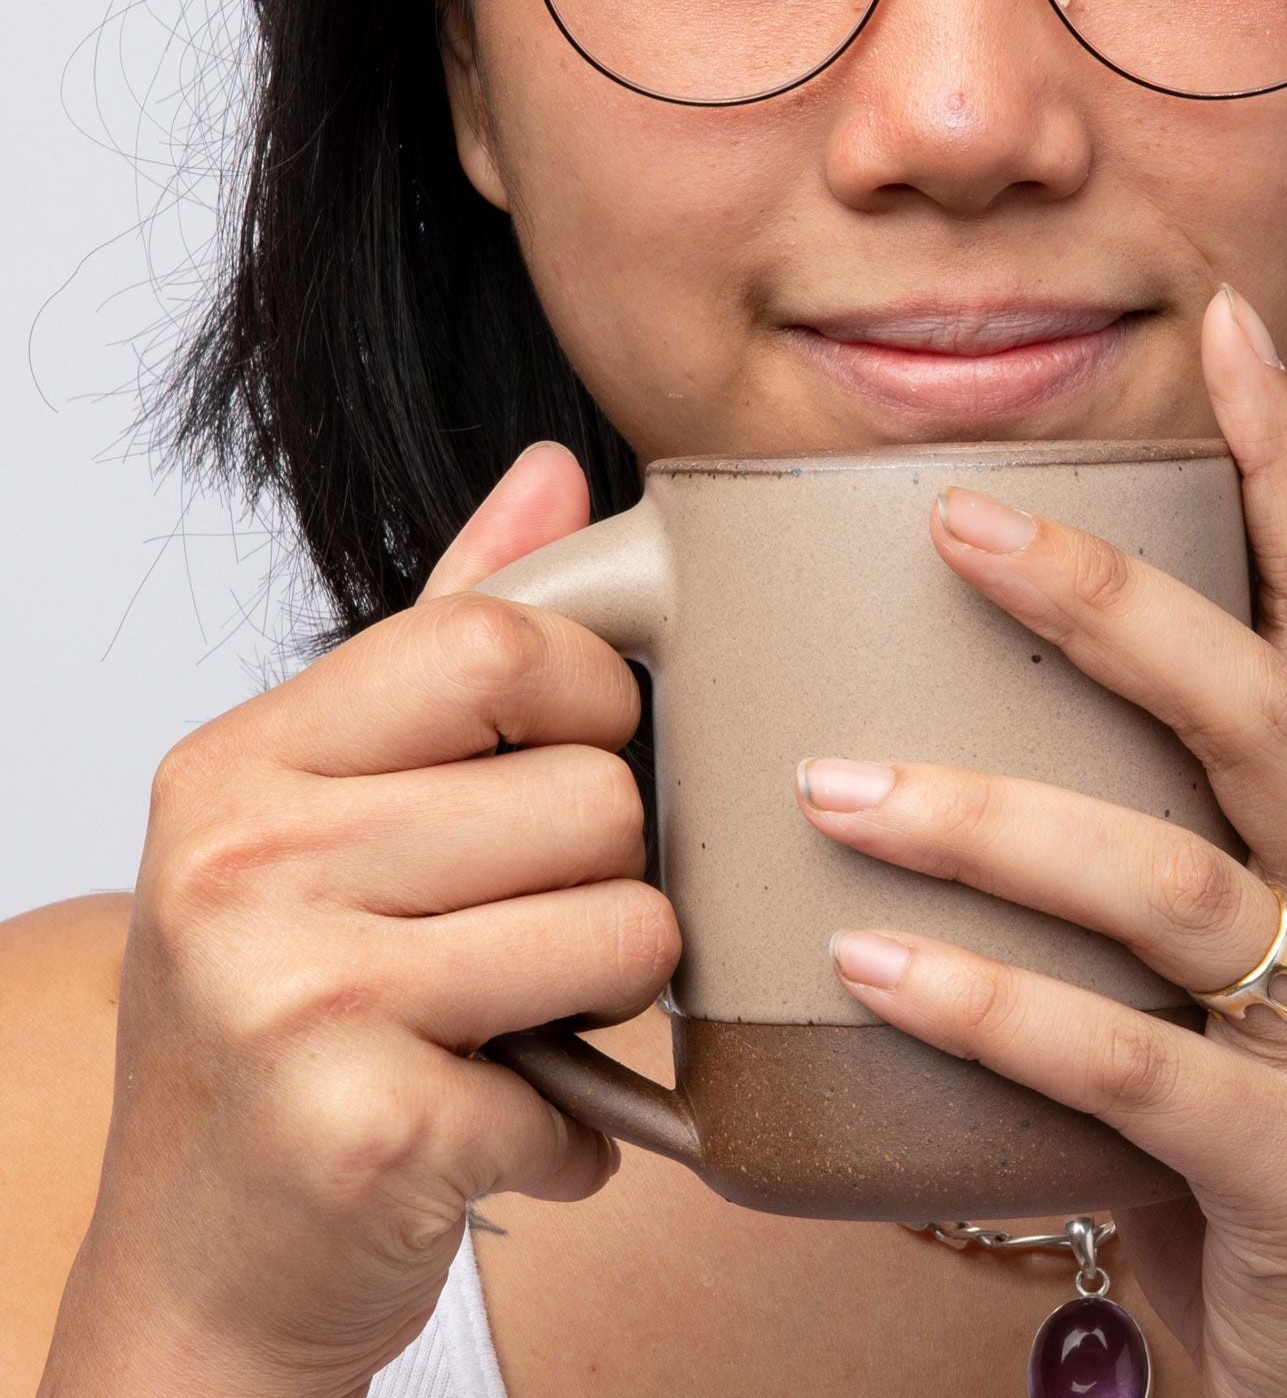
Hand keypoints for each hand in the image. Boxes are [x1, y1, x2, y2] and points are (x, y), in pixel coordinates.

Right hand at [53, 445, 677, 1397]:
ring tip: (520, 1023)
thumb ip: (447, 636)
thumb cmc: (288, 1018)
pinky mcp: (360, 1128)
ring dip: (612, 1001)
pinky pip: (593, 1086)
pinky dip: (577, 1127)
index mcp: (246, 758)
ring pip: (629, 928)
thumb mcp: (334, 805)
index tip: (581, 762)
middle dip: (611, 878)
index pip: (499, 638)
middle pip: (597, 794)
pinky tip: (489, 1123)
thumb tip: (553, 469)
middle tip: (526, 937)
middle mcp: (244, 859)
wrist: (198, 1275)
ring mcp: (290, 995)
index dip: (596, 700)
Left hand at [792, 285, 1286, 1397]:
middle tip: (947, 521)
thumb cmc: (1246, 1126)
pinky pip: (1129, 1063)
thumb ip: (1104, 845)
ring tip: (829, 780)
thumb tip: (903, 727)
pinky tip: (866, 962)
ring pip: (1176, 878)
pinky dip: (992, 1001)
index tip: (1223, 323)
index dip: (1286, 462)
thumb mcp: (1202, 961)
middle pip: (1260, 702)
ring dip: (992, 816)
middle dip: (1106, 599)